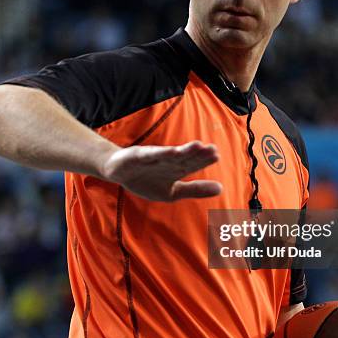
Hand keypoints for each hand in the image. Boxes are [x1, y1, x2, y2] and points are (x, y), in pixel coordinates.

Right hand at [102, 140, 221, 200]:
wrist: (116, 171)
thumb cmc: (146, 180)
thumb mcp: (172, 192)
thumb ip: (195, 189)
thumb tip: (221, 189)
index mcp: (176, 169)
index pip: (192, 164)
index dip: (203, 160)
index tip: (216, 155)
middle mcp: (166, 161)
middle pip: (184, 158)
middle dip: (197, 154)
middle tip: (212, 150)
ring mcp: (153, 157)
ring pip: (170, 154)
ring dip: (183, 151)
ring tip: (197, 146)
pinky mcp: (138, 155)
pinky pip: (151, 155)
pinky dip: (161, 153)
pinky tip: (172, 152)